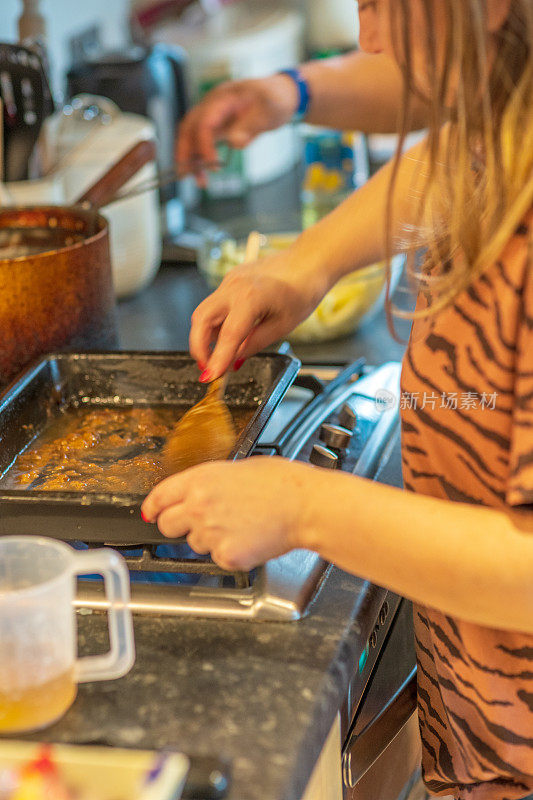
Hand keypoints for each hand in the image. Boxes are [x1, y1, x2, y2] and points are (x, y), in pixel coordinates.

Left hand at [141, 457, 315, 570]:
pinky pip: (218, 559)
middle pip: (167, 525)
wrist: (304, 505)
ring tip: (240, 525)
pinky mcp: (227, 556)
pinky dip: (231, 553)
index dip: (154, 506)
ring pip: (195, 544)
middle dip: (179, 525)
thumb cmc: (281, 483)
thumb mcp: (237, 468)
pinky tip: (250, 538)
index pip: (160, 496)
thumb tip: (196, 493)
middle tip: (201, 522)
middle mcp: (199, 507)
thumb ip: (209, 483)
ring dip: (210, 539)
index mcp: (200, 480)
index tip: (152, 512)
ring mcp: (211, 534)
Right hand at [176, 75, 297, 182]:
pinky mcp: (216, 127)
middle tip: (187, 175)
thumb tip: (235, 143)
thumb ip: (251, 125)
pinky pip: (200, 143)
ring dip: (191, 159)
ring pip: (190, 137)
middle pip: (188, 127)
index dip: (204, 144)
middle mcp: (212, 105)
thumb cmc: (274, 99)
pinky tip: (203, 176)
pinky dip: (199, 159)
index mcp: (223, 98)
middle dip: (185, 152)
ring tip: (200, 182)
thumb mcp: (268, 110)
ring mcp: (212, 116)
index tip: (213, 165)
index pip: (204, 121)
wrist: (279, 95)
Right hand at [190, 248, 329, 378]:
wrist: (308, 261)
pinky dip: (216, 323)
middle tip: (207, 366)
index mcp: (251, 298)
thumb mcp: (282, 326)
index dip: (217, 359)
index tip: (210, 377)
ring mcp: (229, 281)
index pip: (228, 335)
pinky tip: (231, 333)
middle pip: (200, 319)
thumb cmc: (302, 291)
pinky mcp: (230, 280)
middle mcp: (234, 287)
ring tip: (222, 352)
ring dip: (206, 335)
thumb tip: (234, 359)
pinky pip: (215, 304)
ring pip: (204, 312)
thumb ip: (254, 343)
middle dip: (198, 347)